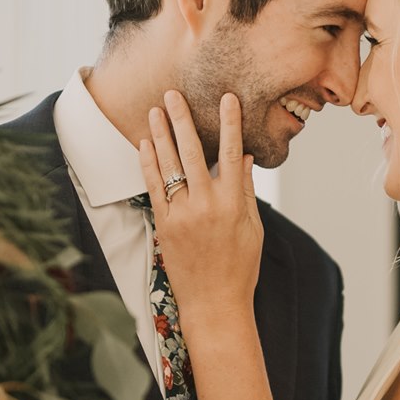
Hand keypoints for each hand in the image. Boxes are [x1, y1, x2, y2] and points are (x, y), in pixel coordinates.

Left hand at [139, 91, 262, 333]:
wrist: (215, 304)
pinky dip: (149, 164)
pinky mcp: (165, 226)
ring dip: (161, 135)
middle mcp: (206, 205)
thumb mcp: (253, 229)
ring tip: (155, 111)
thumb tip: (245, 159)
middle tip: (173, 94)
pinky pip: (154, 188)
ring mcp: (183, 215)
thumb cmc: (240, 268)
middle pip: (192, 152)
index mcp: (234, 204)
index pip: (231, 154)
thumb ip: (246, 191)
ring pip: (169, 166)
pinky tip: (146, 144)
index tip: (227, 98)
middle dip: (182, 120)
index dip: (229, 123)